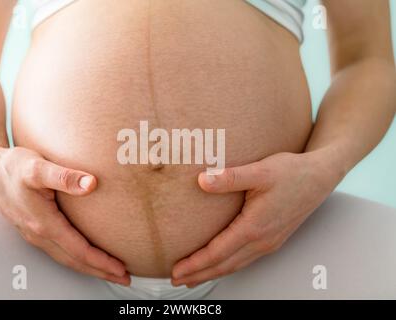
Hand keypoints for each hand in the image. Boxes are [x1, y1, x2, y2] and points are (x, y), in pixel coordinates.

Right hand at [0, 142, 129, 285]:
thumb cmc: (13, 168)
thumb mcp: (38, 167)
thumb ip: (65, 177)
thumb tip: (91, 183)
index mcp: (43, 223)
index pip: (79, 250)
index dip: (101, 261)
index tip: (121, 267)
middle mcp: (39, 234)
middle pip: (75, 261)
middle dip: (100, 271)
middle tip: (123, 278)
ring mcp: (35, 234)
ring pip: (66, 258)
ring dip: (89, 267)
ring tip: (109, 271)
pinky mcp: (34, 229)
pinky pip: (60, 251)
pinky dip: (77, 258)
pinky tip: (85, 256)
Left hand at [172, 151, 341, 286]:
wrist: (320, 176)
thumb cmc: (292, 172)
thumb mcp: (260, 170)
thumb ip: (229, 177)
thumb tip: (202, 181)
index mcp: (255, 227)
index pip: (217, 252)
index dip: (195, 263)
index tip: (175, 270)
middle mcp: (262, 240)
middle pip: (224, 265)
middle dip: (198, 275)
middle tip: (175, 280)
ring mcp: (269, 242)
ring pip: (235, 265)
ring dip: (212, 273)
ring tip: (192, 277)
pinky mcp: (273, 239)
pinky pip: (245, 259)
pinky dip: (227, 266)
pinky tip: (220, 264)